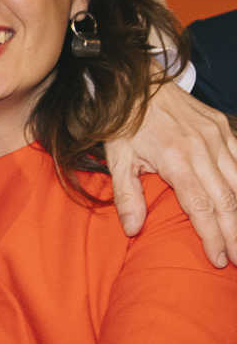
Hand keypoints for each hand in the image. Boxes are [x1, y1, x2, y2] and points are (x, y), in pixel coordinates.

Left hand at [107, 81, 236, 266]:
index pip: (200, 207)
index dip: (211, 236)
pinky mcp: (224, 128)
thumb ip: (126, 195)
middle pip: (227, 200)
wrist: (137, 84)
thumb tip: (133, 229)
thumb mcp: (117, 159)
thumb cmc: (125, 125)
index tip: (217, 259)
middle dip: (235, 233)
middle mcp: (202, 149)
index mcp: (176, 160)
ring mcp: (217, 137)